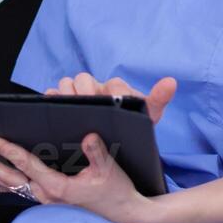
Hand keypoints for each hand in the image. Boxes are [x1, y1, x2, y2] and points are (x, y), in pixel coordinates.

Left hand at [0, 132, 159, 222]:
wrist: (126, 215)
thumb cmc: (117, 192)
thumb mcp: (109, 170)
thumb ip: (96, 153)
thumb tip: (87, 136)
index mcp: (57, 186)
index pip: (24, 163)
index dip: (4, 148)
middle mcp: (47, 194)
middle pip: (10, 176)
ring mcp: (47, 200)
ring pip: (13, 185)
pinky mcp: (52, 200)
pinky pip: (24, 191)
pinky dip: (8, 184)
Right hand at [45, 73, 177, 123]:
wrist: (120, 144)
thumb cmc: (133, 125)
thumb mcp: (148, 115)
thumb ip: (159, 99)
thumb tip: (171, 81)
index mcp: (116, 89)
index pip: (114, 84)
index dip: (113, 91)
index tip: (114, 102)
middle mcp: (96, 88)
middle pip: (83, 78)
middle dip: (85, 90)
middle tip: (87, 103)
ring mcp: (79, 96)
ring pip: (66, 83)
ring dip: (66, 93)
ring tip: (71, 110)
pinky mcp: (64, 104)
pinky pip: (53, 94)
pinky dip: (51, 98)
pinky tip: (55, 113)